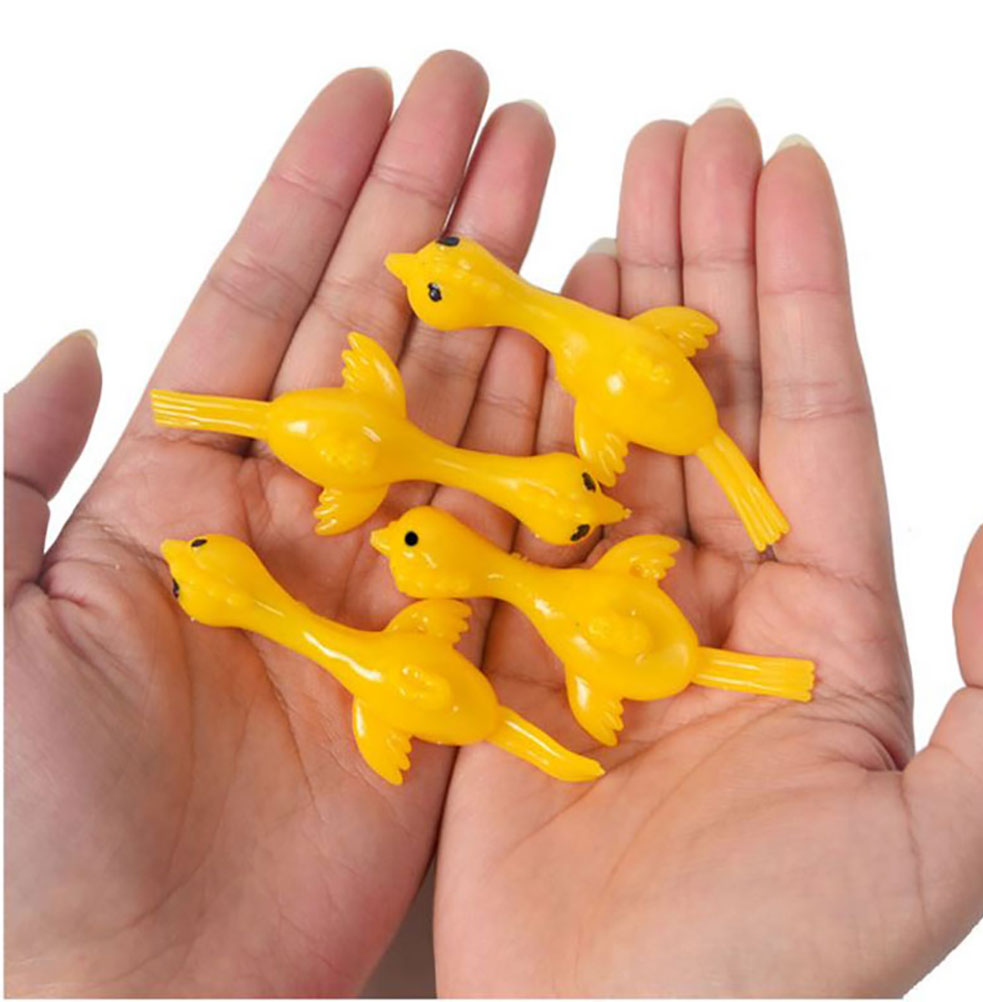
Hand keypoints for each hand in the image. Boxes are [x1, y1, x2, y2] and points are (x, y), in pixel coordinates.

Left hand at [4, 52, 555, 995]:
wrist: (128, 980)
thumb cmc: (20, 824)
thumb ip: (8, 461)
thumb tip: (75, 336)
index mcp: (185, 490)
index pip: (268, 302)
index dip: (321, 195)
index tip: (374, 98)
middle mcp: (299, 518)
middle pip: (381, 330)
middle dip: (433, 209)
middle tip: (490, 105)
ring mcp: (387, 581)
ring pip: (462, 404)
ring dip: (503, 294)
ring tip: (553, 184)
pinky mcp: (454, 655)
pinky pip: (519, 525)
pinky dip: (554, 435)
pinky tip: (587, 347)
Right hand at [433, 108, 982, 995]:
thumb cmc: (772, 964)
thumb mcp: (938, 836)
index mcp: (816, 619)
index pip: (809, 414)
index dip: (798, 286)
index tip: (784, 169)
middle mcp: (706, 593)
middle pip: (702, 394)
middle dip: (701, 260)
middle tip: (686, 140)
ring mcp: (598, 610)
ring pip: (602, 429)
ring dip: (604, 313)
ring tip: (607, 196)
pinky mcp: (505, 644)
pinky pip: (506, 505)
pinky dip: (509, 413)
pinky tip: (517, 325)